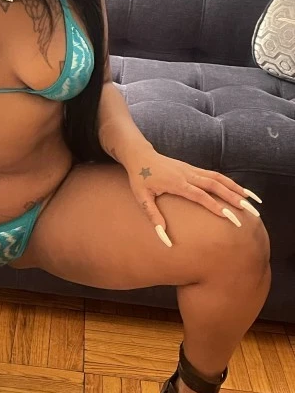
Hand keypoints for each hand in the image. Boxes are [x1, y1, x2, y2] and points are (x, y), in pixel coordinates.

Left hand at [124, 149, 261, 246]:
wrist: (140, 155)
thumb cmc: (139, 178)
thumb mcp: (142, 198)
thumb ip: (153, 217)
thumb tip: (163, 238)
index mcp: (177, 183)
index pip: (200, 196)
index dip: (215, 206)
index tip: (230, 217)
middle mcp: (188, 175)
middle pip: (216, 186)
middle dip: (234, 199)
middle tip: (250, 212)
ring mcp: (192, 170)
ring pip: (220, 179)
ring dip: (237, 189)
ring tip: (253, 201)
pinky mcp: (194, 168)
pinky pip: (216, 175)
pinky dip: (230, 183)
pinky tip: (241, 191)